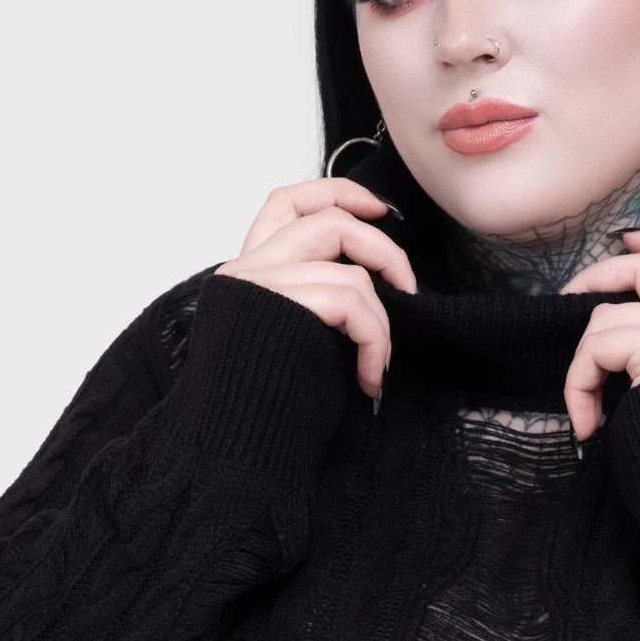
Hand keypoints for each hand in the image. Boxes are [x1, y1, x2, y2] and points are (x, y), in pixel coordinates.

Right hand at [214, 177, 416, 401]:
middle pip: (328, 220)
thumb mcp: (295, 340)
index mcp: (248, 273)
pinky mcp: (278, 306)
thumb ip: (315, 302)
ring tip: (377, 363)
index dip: (338, 193)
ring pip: (348, 269)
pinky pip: (351, 302)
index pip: (287, 201)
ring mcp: (259, 285)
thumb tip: (377, 288)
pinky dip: (375, 341)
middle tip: (407, 292)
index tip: (379, 210)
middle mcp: (247, 270)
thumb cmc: (268, 408)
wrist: (232, 446)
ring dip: (381, 320)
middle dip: (384, 252)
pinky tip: (369, 378)